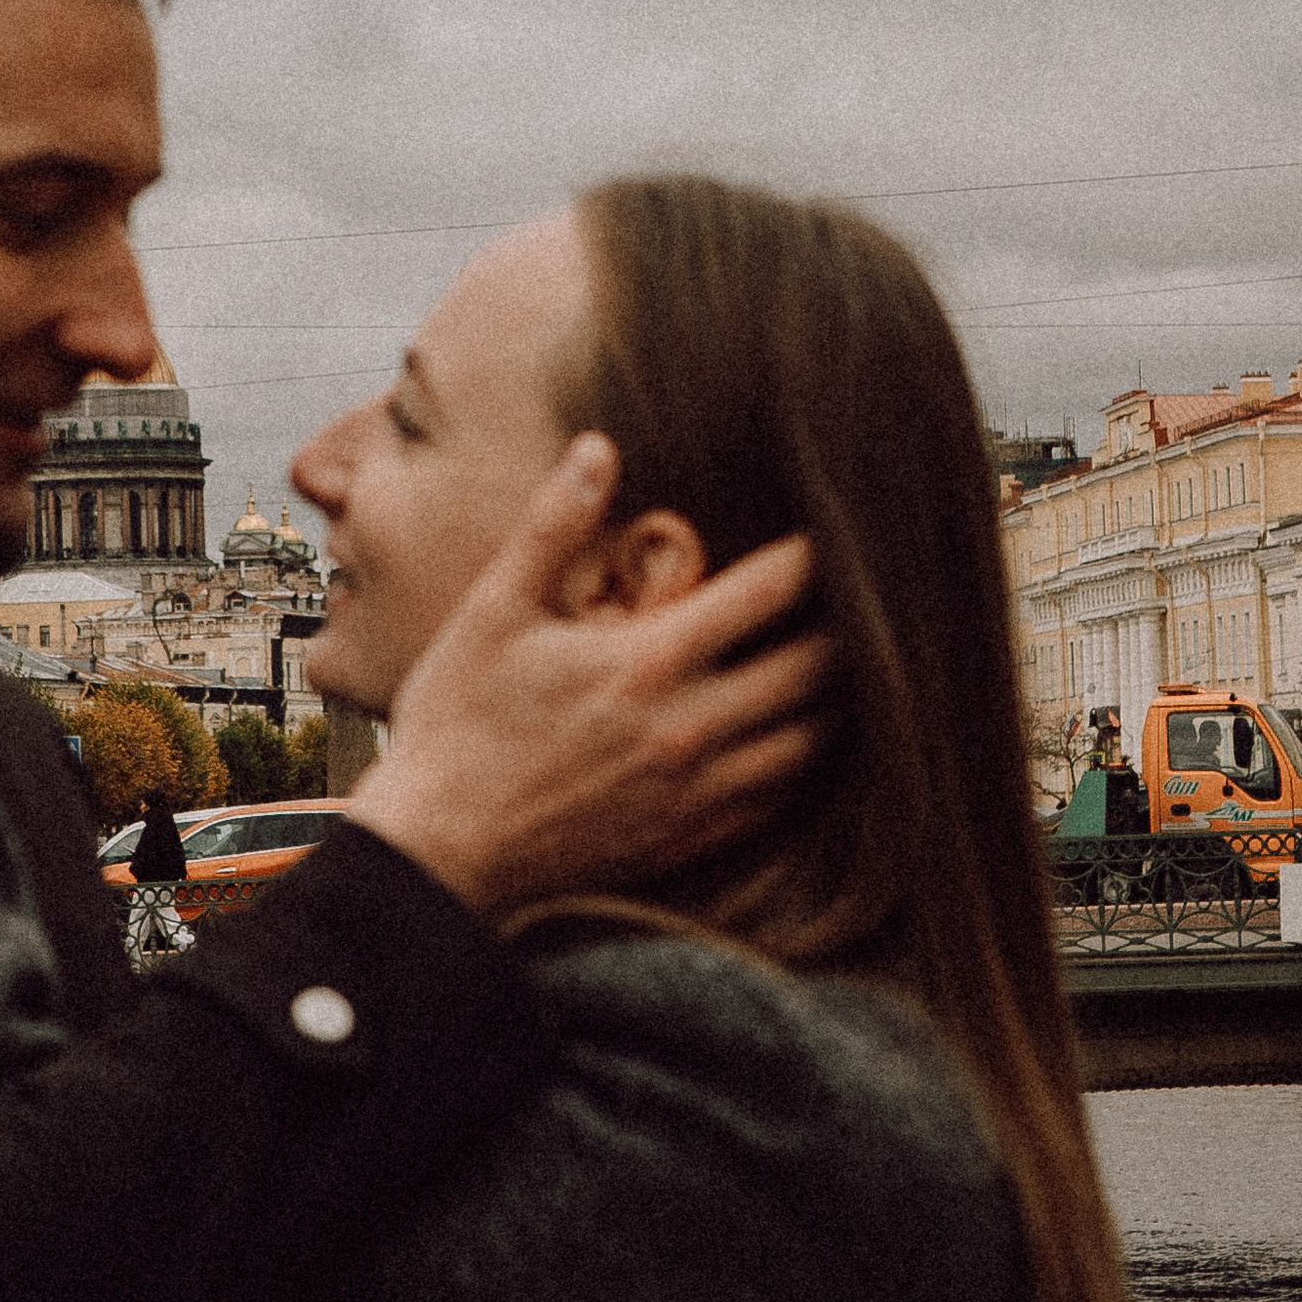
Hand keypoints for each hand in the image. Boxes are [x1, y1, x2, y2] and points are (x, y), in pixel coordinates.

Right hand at [348, 436, 826, 911]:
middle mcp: (691, 727)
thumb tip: (596, 447)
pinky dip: (808, 761)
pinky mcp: (692, 838)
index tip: (835, 526)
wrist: (437, 854)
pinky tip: (803, 735)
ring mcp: (698, 791)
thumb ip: (551, 526)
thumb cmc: (456, 726)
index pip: (772, 592)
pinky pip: (784, 797)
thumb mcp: (491, 612)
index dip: (816, 554)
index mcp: (648, 660)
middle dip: (850, 623)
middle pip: (817, 667)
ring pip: (814, 738)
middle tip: (864, 591)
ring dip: (839, 696)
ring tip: (849, 660)